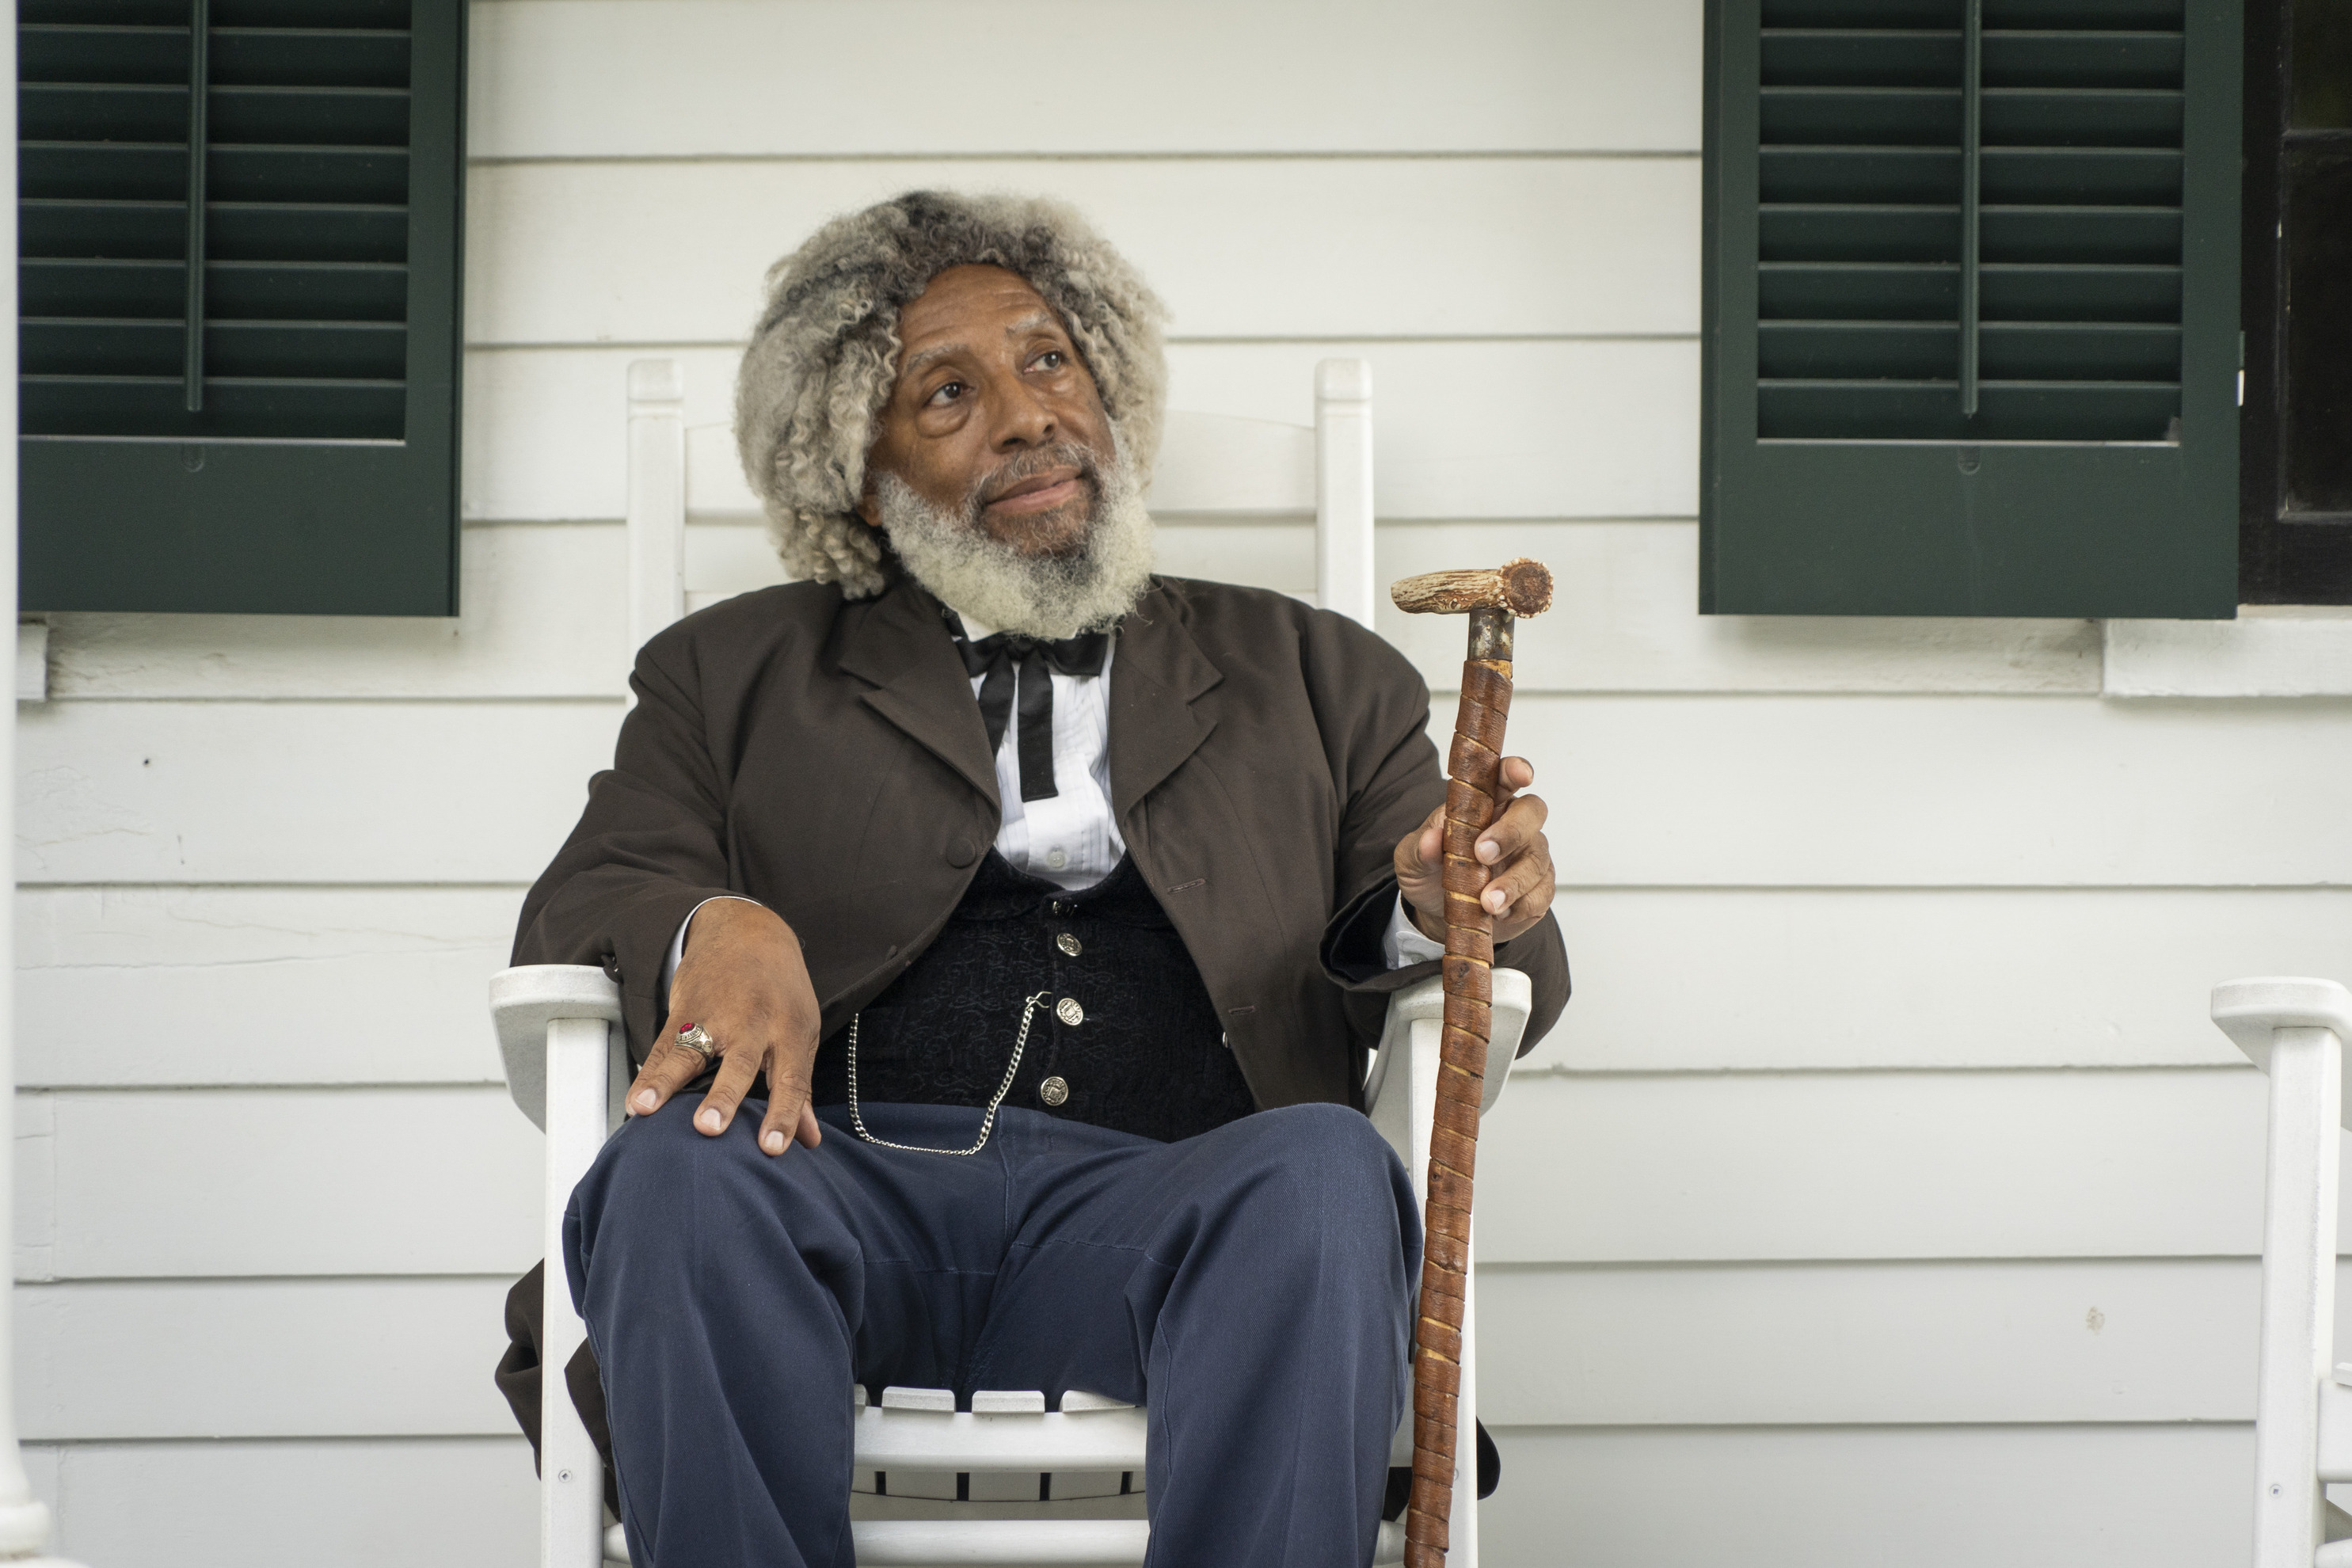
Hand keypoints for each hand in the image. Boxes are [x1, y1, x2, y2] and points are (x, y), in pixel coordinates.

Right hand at [631, 899, 823, 1155]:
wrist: (748, 931)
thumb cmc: (780, 992)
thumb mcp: (801, 1032)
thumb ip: (800, 1089)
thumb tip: (810, 1140)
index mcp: (790, 1032)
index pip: (790, 1079)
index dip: (783, 1115)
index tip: (772, 1150)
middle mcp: (754, 1023)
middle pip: (741, 1063)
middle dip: (725, 1096)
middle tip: (710, 1128)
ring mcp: (716, 1015)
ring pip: (690, 1051)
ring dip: (666, 1082)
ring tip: (646, 1110)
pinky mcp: (685, 1009)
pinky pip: (663, 1045)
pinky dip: (647, 1074)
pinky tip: (635, 1100)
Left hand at [1393, 756, 1553, 946]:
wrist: (1436, 914)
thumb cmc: (1430, 872)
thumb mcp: (1411, 859)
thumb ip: (1420, 848)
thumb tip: (1431, 840)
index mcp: (1484, 804)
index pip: (1504, 777)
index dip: (1515, 770)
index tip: (1520, 774)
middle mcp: (1512, 825)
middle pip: (1532, 812)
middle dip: (1511, 832)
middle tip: (1483, 854)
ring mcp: (1528, 856)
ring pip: (1537, 859)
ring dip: (1513, 882)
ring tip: (1487, 902)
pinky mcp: (1537, 889)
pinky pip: (1542, 894)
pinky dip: (1522, 905)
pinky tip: (1500, 913)